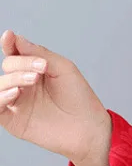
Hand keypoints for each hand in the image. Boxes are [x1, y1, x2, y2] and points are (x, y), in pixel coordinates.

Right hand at [0, 29, 111, 165]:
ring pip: (0, 84)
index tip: (9, 37)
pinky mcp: (13, 120)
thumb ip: (39, 53)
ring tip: (32, 79)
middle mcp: (22, 85)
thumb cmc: (80, 99)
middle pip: (8, 66)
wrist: (89, 128)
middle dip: (22, 63)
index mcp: (34, 71)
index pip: (15, 54)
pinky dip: (1, 96)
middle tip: (42, 68)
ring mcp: (16, 102)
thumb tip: (15, 38)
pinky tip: (15, 92)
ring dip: (13, 78)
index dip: (9, 44)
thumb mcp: (63, 69)